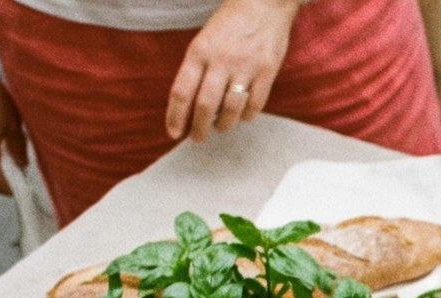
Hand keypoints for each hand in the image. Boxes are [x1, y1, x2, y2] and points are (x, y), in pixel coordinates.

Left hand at [166, 0, 298, 143]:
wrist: (263, 2)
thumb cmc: (230, 21)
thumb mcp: (204, 39)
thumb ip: (198, 67)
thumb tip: (193, 102)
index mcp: (199, 52)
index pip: (181, 91)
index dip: (175, 117)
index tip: (173, 133)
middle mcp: (220, 61)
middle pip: (204, 106)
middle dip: (198, 129)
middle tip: (197, 140)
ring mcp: (245, 67)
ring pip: (230, 109)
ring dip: (223, 125)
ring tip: (220, 128)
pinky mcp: (267, 71)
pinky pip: (255, 104)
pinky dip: (246, 116)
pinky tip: (242, 117)